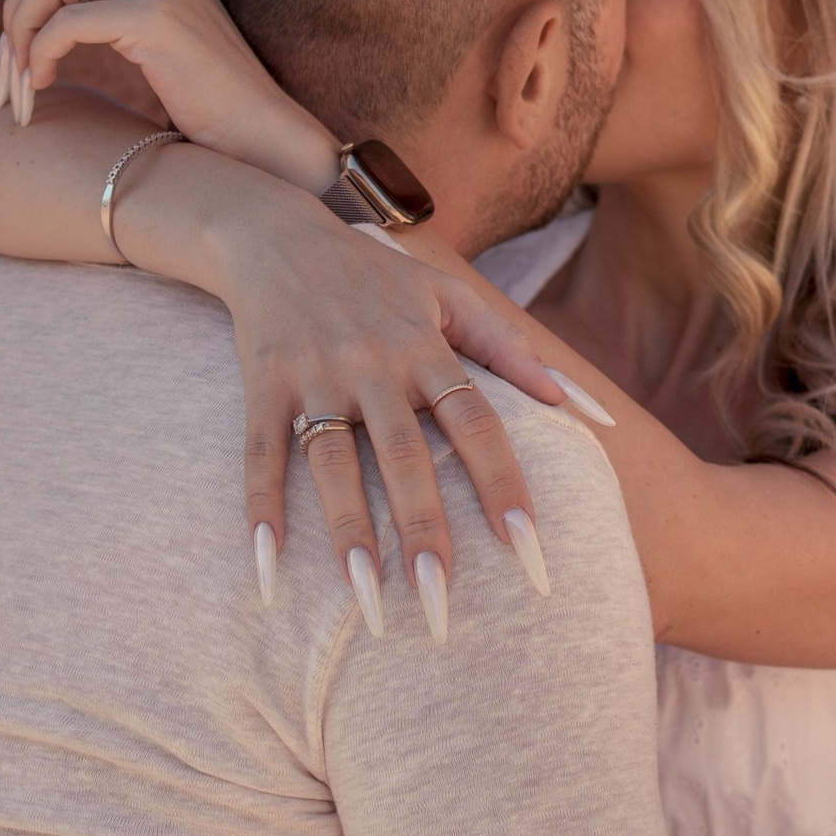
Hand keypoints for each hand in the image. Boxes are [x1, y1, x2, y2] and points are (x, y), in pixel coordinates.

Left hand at [0, 0, 336, 190]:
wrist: (259, 135)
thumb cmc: (207, 103)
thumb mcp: (160, 38)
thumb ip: (120, 6)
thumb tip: (53, 8)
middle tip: (8, 52)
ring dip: (24, 24)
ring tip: (24, 70)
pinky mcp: (155, 19)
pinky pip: (68, 21)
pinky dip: (41, 50)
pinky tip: (41, 81)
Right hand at [150, 163, 574, 620]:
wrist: (275, 234)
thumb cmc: (377, 278)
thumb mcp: (451, 296)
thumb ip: (511, 350)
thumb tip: (575, 406)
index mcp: (426, 346)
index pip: (476, 423)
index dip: (501, 482)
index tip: (526, 543)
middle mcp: (372, 364)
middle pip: (405, 456)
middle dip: (424, 528)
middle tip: (442, 600)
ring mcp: (314, 377)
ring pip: (333, 464)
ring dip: (349, 531)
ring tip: (365, 599)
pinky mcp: (261, 387)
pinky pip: (260, 456)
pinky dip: (261, 510)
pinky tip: (269, 568)